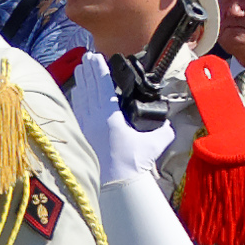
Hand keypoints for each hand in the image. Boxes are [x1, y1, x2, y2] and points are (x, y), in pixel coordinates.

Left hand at [69, 63, 173, 186]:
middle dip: (88, 71)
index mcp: (109, 117)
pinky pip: (77, 111)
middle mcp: (93, 119)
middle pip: (89, 88)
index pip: (102, 87)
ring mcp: (84, 128)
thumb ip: (162, 132)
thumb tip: (167, 125)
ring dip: (81, 82)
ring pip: (81, 98)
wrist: (115, 187)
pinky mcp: (81, 136)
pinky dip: (77, 99)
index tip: (95, 57)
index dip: (99, 70)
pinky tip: (77, 93)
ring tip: (80, 69)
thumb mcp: (152, 145)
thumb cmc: (132, 166)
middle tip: (86, 57)